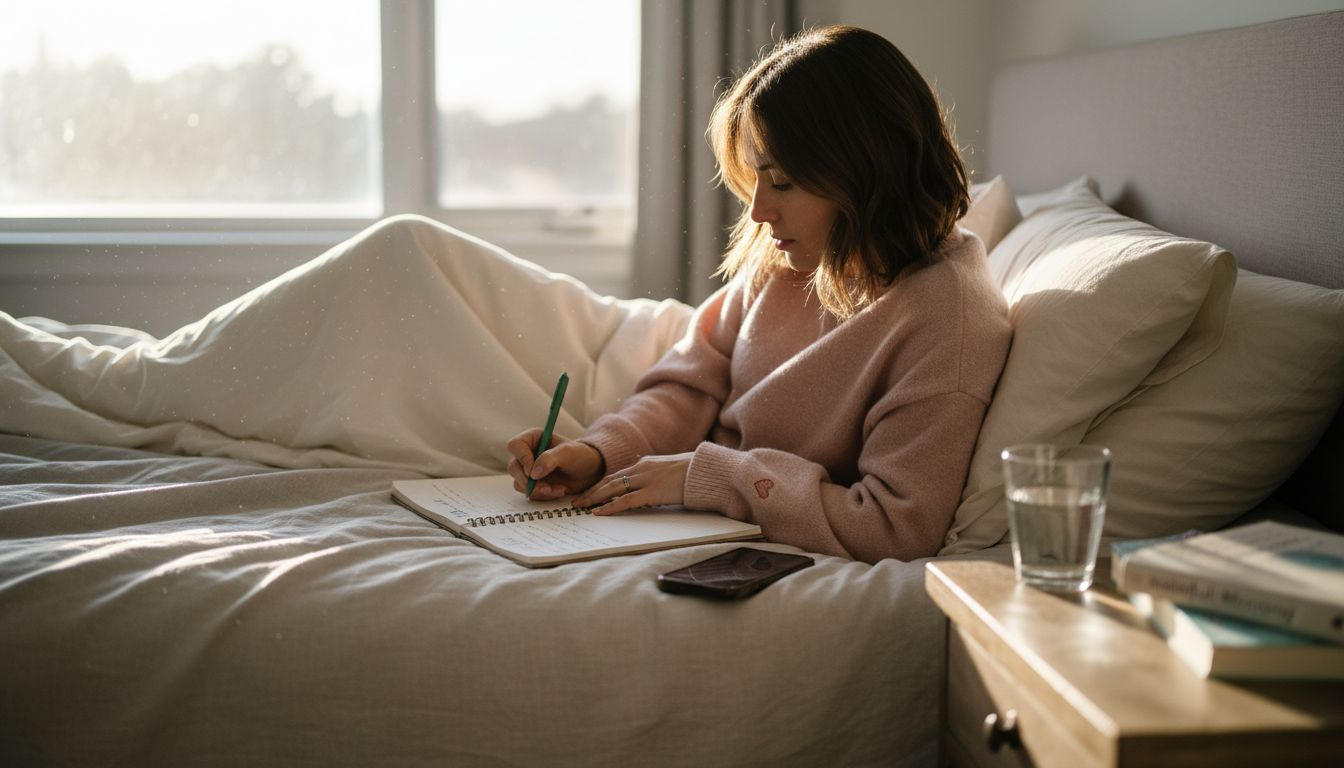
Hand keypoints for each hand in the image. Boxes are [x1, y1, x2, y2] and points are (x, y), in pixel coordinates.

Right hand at [505, 429, 603, 499]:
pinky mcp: (533, 483)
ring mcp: (529, 469)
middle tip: (547, 488)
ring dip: (538, 490)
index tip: (534, 472)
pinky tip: (558, 491)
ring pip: (519, 482)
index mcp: (533, 438)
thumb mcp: (568, 453)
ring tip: (559, 489)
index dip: (522, 459)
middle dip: (530, 481)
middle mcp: (527, 452)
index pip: (515, 445)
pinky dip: (543, 495)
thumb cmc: (580, 456)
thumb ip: (550, 459)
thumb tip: (533, 473)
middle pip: (514, 467)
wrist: (589, 472)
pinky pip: (529, 492)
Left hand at [572, 452, 693, 514]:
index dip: (600, 484)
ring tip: (581, 507)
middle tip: (576, 501)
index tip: (588, 492)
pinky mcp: (652, 492)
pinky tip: (599, 512)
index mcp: (645, 463)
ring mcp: (646, 479)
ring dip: (593, 498)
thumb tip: (648, 490)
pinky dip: (610, 507)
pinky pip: (625, 501)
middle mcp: (641, 468)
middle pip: (609, 480)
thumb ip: (655, 478)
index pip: (616, 475)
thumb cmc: (692, 473)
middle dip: (591, 491)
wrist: (706, 470)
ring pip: (612, 488)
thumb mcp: (669, 472)